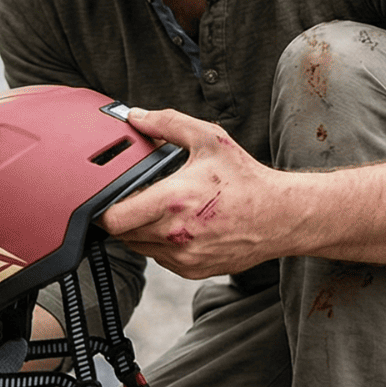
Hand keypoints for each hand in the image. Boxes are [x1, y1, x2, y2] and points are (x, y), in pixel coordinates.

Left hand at [98, 107, 295, 278]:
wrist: (280, 216)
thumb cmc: (245, 179)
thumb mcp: (209, 139)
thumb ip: (168, 123)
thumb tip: (136, 116)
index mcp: (173, 200)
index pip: (114, 219)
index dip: (104, 209)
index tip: (109, 197)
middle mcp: (175, 233)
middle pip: (122, 234)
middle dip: (123, 216)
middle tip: (136, 198)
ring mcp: (183, 256)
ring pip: (139, 247)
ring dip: (140, 231)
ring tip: (161, 210)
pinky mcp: (191, 270)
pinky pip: (159, 258)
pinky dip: (160, 244)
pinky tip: (179, 225)